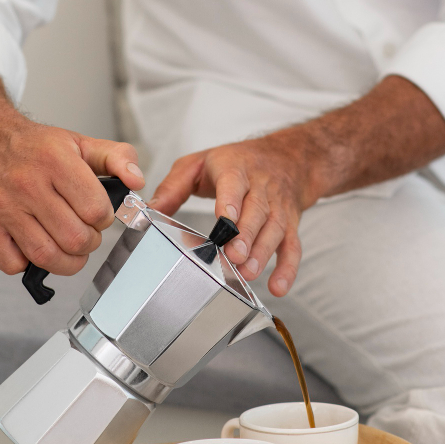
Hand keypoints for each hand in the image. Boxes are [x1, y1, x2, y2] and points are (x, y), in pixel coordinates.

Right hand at [0, 115, 143, 275]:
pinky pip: (12, 264)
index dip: (104, 219)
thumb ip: (118, 158)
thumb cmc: (37, 148)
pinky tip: (34, 244)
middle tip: (84, 233)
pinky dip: (28, 263)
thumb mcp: (82, 143)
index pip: (96, 211)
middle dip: (89, 242)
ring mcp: (1, 206)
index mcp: (55, 160)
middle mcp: (25, 183)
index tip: (97, 214)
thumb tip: (136, 181)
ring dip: (66, 260)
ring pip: (46, 256)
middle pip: (75, 239)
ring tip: (68, 247)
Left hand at [150, 128, 320, 296]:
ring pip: (275, 228)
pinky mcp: (291, 223)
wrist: (288, 156)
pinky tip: (278, 286)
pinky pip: (293, 245)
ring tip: (248, 272)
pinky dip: (288, 268)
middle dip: (246, 235)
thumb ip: (173, 187)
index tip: (225, 221)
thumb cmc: (237, 162)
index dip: (231, 203)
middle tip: (234, 255)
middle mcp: (261, 186)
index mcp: (235, 168)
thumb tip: (150, 210)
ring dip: (263, 252)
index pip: (234, 184)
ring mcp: (279, 206)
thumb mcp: (199, 164)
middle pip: (257, 210)